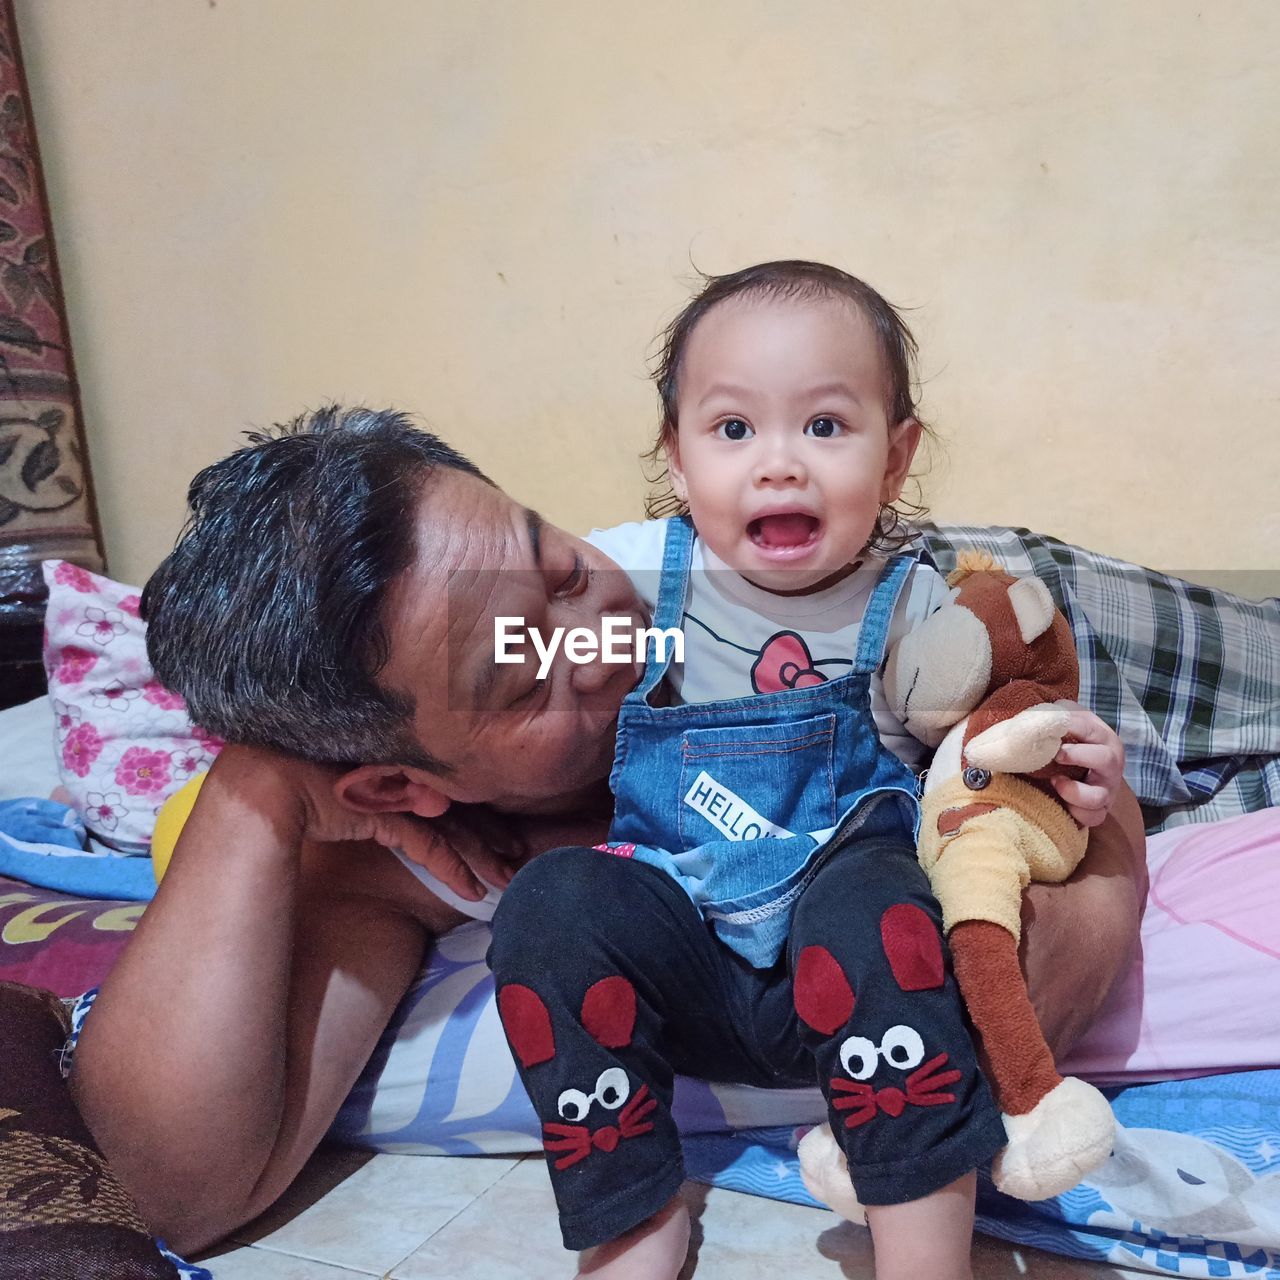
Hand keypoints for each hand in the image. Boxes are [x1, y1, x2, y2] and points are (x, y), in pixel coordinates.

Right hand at [214, 747, 511, 901]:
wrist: (259, 783)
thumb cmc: (292, 782)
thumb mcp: (349, 790)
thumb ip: (387, 793)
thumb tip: (432, 803)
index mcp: (398, 761)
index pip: (447, 787)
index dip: (476, 812)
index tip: (501, 834)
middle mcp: (403, 772)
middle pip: (458, 805)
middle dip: (490, 834)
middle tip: (516, 856)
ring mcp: (394, 790)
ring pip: (451, 826)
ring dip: (480, 856)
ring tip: (503, 881)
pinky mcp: (384, 813)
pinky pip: (426, 844)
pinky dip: (450, 868)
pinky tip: (471, 891)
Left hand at [1048, 701, 1125, 827]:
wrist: (1086, 768)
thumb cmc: (1073, 740)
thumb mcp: (1068, 721)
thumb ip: (1057, 712)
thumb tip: (1038, 714)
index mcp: (1103, 738)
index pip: (1089, 728)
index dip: (1070, 726)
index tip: (1050, 727)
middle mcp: (1111, 764)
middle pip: (1106, 760)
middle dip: (1079, 756)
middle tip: (1057, 755)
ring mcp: (1106, 789)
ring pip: (1098, 796)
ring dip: (1074, 791)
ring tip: (1055, 781)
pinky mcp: (1099, 810)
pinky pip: (1093, 817)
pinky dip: (1076, 812)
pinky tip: (1060, 801)